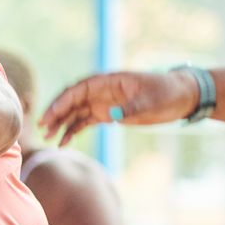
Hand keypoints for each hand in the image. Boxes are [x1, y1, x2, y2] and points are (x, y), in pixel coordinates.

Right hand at [39, 70, 199, 145]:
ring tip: (49, 138)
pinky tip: (63, 143)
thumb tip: (110, 116)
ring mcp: (103, 103)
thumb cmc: (166, 93)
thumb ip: (131, 107)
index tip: (51, 114)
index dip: (63, 100)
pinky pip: (84, 122)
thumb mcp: (152, 100)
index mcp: (109, 81)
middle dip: (56, 112)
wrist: (181, 97)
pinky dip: (73, 131)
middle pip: (72, 100)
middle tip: (43, 127)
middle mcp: (102, 91)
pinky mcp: (107, 114)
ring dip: (61, 124)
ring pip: (75, 112)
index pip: (79, 89)